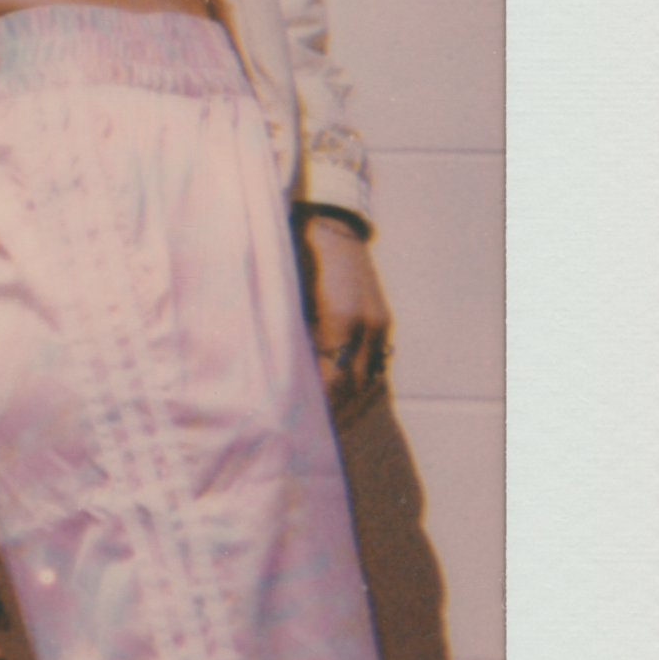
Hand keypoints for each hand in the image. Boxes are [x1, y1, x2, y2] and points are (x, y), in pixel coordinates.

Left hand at [297, 215, 392, 426]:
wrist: (327, 222)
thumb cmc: (292, 257)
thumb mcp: (282, 296)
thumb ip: (285, 336)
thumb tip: (275, 379)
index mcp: (339, 318)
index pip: (331, 381)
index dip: (316, 408)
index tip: (296, 427)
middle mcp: (366, 325)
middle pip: (354, 386)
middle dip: (333, 413)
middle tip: (308, 437)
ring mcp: (379, 323)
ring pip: (371, 379)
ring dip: (351, 403)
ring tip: (328, 427)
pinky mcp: (383, 320)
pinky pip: (377, 363)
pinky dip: (363, 384)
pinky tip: (346, 400)